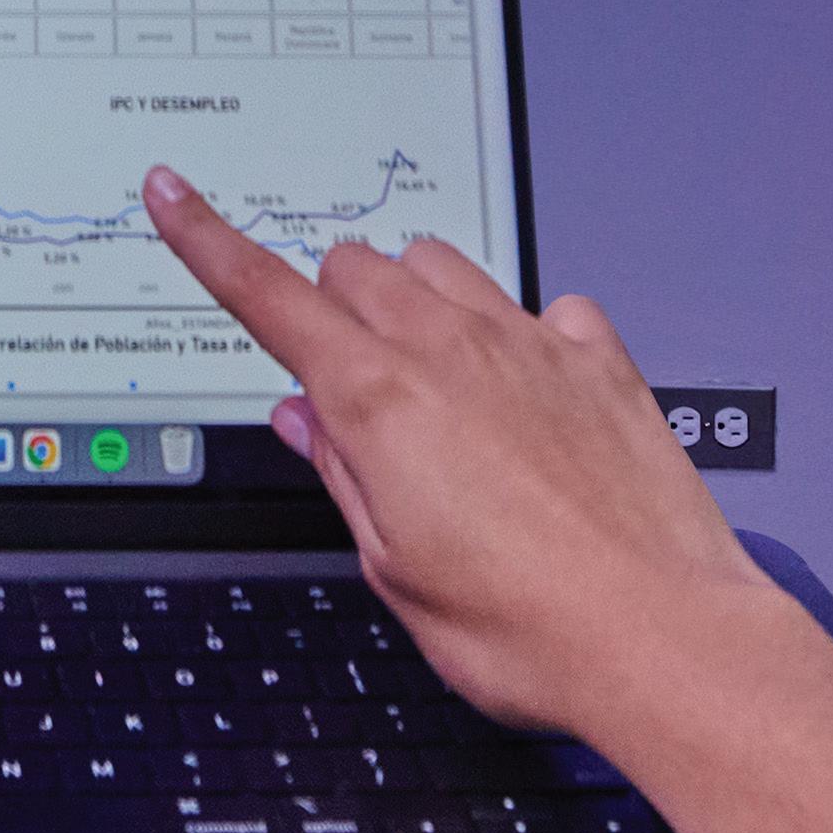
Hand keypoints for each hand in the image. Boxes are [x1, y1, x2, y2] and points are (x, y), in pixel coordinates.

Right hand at [137, 170, 832, 832]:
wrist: (660, 638)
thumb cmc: (528, 627)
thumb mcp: (395, 571)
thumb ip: (344, 476)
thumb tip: (306, 419)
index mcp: (381, 399)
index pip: (267, 294)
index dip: (206, 237)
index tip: (172, 194)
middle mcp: (453, 349)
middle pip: (356, 267)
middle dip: (331, 304)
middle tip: (346, 384)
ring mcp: (532, 346)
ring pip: (443, 264)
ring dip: (417, 300)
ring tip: (432, 381)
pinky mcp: (600, 363)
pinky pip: (545, 307)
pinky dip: (523, 335)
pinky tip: (531, 394)